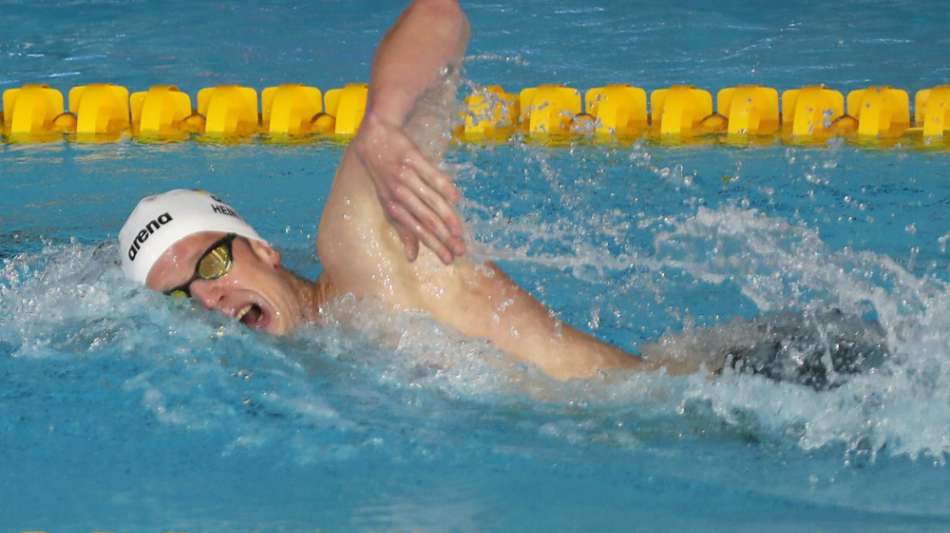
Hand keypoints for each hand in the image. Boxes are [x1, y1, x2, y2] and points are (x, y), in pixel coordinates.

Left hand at [353, 112, 465, 263]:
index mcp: (393, 207)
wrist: (375, 138)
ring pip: (429, 200)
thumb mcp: (388, 204)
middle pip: (425, 219)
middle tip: (460, 251)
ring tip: (460, 231)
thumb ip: (402, 230)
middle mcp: (399, 194)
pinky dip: (443, 186)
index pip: (417, 231)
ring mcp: (406, 176)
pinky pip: (430, 174)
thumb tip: (412, 258)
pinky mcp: (412, 158)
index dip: (433, 246)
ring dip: (446, 217)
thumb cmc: (383, 176)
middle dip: (443, 237)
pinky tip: (456, 198)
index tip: (448, 260)